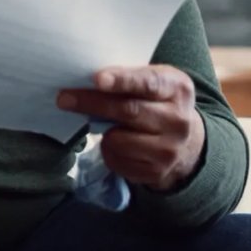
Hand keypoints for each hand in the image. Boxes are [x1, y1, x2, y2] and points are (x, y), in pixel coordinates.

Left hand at [56, 65, 205, 190]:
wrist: (186, 144)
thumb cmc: (159, 104)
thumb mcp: (155, 84)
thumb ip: (130, 79)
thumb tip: (86, 80)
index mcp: (178, 88)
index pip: (147, 83)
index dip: (121, 80)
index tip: (97, 79)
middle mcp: (178, 120)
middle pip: (127, 111)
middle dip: (92, 103)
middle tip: (64, 98)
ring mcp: (169, 149)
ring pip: (118, 139)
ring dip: (102, 131)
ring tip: (105, 125)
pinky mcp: (156, 172)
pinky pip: (117, 160)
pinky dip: (108, 150)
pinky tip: (117, 143)